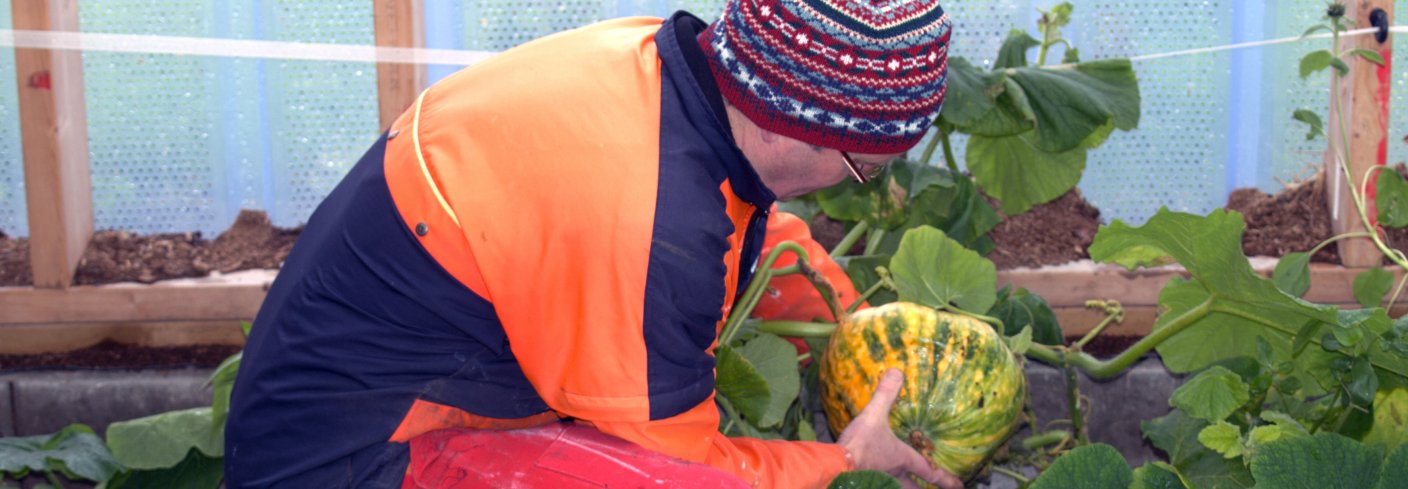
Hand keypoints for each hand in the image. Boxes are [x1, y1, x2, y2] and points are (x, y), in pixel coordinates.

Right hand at [836, 369, 961, 488]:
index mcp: (902, 459)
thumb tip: (897, 372)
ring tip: (910, 488)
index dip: (946, 479)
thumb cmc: (861, 443)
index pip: (930, 471)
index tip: (959, 485)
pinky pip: (879, 486)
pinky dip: (883, 484)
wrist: (837, 464)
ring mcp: (880, 481)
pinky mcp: (866, 483)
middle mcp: (895, 475)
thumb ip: (885, 394)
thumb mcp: (874, 415)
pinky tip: (878, 481)